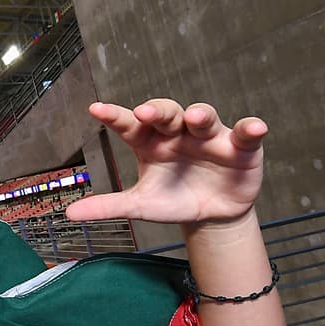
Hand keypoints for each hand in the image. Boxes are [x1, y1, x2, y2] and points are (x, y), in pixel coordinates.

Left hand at [65, 99, 266, 226]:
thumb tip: (69, 214)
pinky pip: (246, 133)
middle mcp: (178, 133)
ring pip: (205, 117)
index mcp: (150, 143)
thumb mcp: (141, 205)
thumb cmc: (172, 200)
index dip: (114, 116)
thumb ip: (109, 206)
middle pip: (168, 114)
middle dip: (159, 111)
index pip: (130, 125)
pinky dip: (251, 129)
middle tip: (147, 112)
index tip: (95, 109)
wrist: (211, 216)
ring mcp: (210, 137)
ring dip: (201, 115)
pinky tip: (255, 128)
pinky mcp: (240, 147)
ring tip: (196, 117)